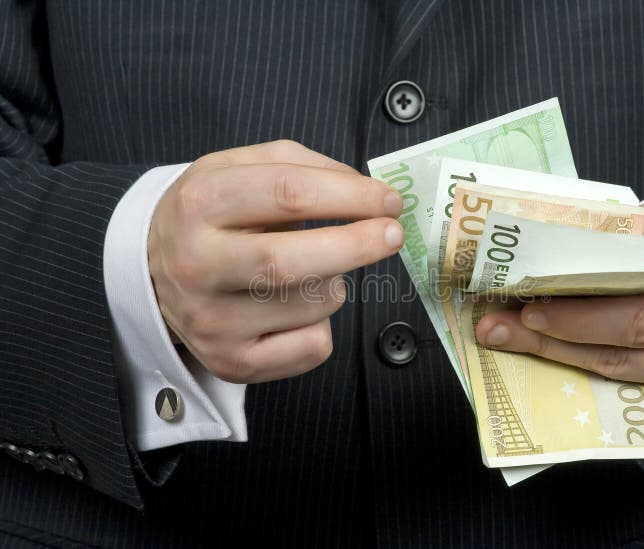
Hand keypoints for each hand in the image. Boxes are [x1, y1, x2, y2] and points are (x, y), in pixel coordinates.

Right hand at [148, 140, 403, 382]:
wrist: (153, 270)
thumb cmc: (211, 214)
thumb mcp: (238, 167)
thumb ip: (301, 166)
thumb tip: (364, 190)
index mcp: (200, 204)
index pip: (288, 194)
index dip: (352, 195)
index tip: (388, 199)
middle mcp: (197, 265)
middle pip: (291, 261)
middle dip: (358, 245)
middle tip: (392, 234)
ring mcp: (212, 321)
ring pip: (313, 304)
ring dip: (336, 282)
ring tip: (311, 270)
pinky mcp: (231, 362)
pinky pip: (312, 346)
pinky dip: (324, 324)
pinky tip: (298, 308)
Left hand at [475, 204, 643, 425]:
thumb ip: (609, 234)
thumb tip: (538, 235)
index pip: (639, 315)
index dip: (580, 318)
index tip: (529, 308)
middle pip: (621, 353)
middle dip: (554, 342)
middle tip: (502, 329)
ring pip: (614, 378)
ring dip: (556, 361)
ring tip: (510, 339)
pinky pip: (620, 400)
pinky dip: (578, 383)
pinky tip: (542, 365)